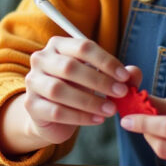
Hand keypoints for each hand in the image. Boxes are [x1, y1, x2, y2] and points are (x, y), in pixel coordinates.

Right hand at [21, 36, 136, 145]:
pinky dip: (80, 117)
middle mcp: (41, 59)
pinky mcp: (31, 105)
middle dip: (99, 81)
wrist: (53, 115)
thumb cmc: (79, 89)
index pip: (83, 47)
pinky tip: (98, 120)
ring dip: (90, 101)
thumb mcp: (99, 79)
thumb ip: (118, 75)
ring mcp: (33, 82)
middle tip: (121, 94)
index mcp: (58, 45)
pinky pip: (56, 111)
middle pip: (69, 67)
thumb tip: (134, 73)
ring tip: (111, 110)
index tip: (125, 77)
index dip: (106, 61)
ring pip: (59, 90)